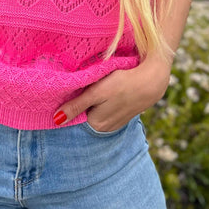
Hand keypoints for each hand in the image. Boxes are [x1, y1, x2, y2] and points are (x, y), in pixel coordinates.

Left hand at [53, 57, 170, 131]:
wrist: (152, 80)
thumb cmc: (123, 84)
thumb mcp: (97, 92)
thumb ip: (77, 106)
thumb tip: (56, 120)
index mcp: (96, 124)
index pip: (74, 116)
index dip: (69, 103)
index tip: (68, 90)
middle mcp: (105, 129)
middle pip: (84, 115)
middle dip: (80, 103)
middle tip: (81, 85)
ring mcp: (115, 123)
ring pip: (95, 112)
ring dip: (92, 102)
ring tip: (94, 86)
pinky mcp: (123, 115)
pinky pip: (106, 110)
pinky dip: (103, 102)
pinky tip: (106, 91)